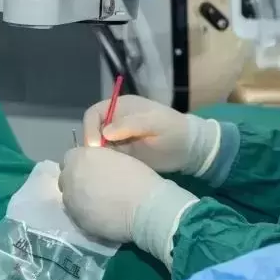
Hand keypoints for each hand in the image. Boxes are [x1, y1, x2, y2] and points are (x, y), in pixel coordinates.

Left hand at [59, 147, 163, 243]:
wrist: (145, 208)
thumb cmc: (136, 177)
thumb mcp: (115, 156)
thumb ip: (97, 159)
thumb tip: (93, 167)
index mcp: (79, 158)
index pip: (70, 158)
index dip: (82, 163)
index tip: (93, 168)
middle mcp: (69, 179)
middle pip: (66, 178)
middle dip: (77, 180)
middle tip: (96, 186)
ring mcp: (71, 203)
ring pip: (70, 198)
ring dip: (80, 198)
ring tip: (100, 203)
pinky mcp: (78, 222)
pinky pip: (77, 215)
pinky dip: (86, 214)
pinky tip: (102, 215)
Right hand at [82, 95, 220, 175]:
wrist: (190, 149)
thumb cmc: (173, 131)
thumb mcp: (154, 123)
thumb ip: (130, 124)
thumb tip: (105, 133)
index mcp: (121, 107)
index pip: (93, 114)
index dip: (89, 128)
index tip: (94, 146)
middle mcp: (116, 121)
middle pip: (92, 131)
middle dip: (92, 145)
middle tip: (100, 161)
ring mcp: (119, 138)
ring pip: (98, 146)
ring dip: (99, 156)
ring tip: (107, 167)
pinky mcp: (124, 154)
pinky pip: (109, 158)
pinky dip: (107, 164)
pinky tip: (113, 172)